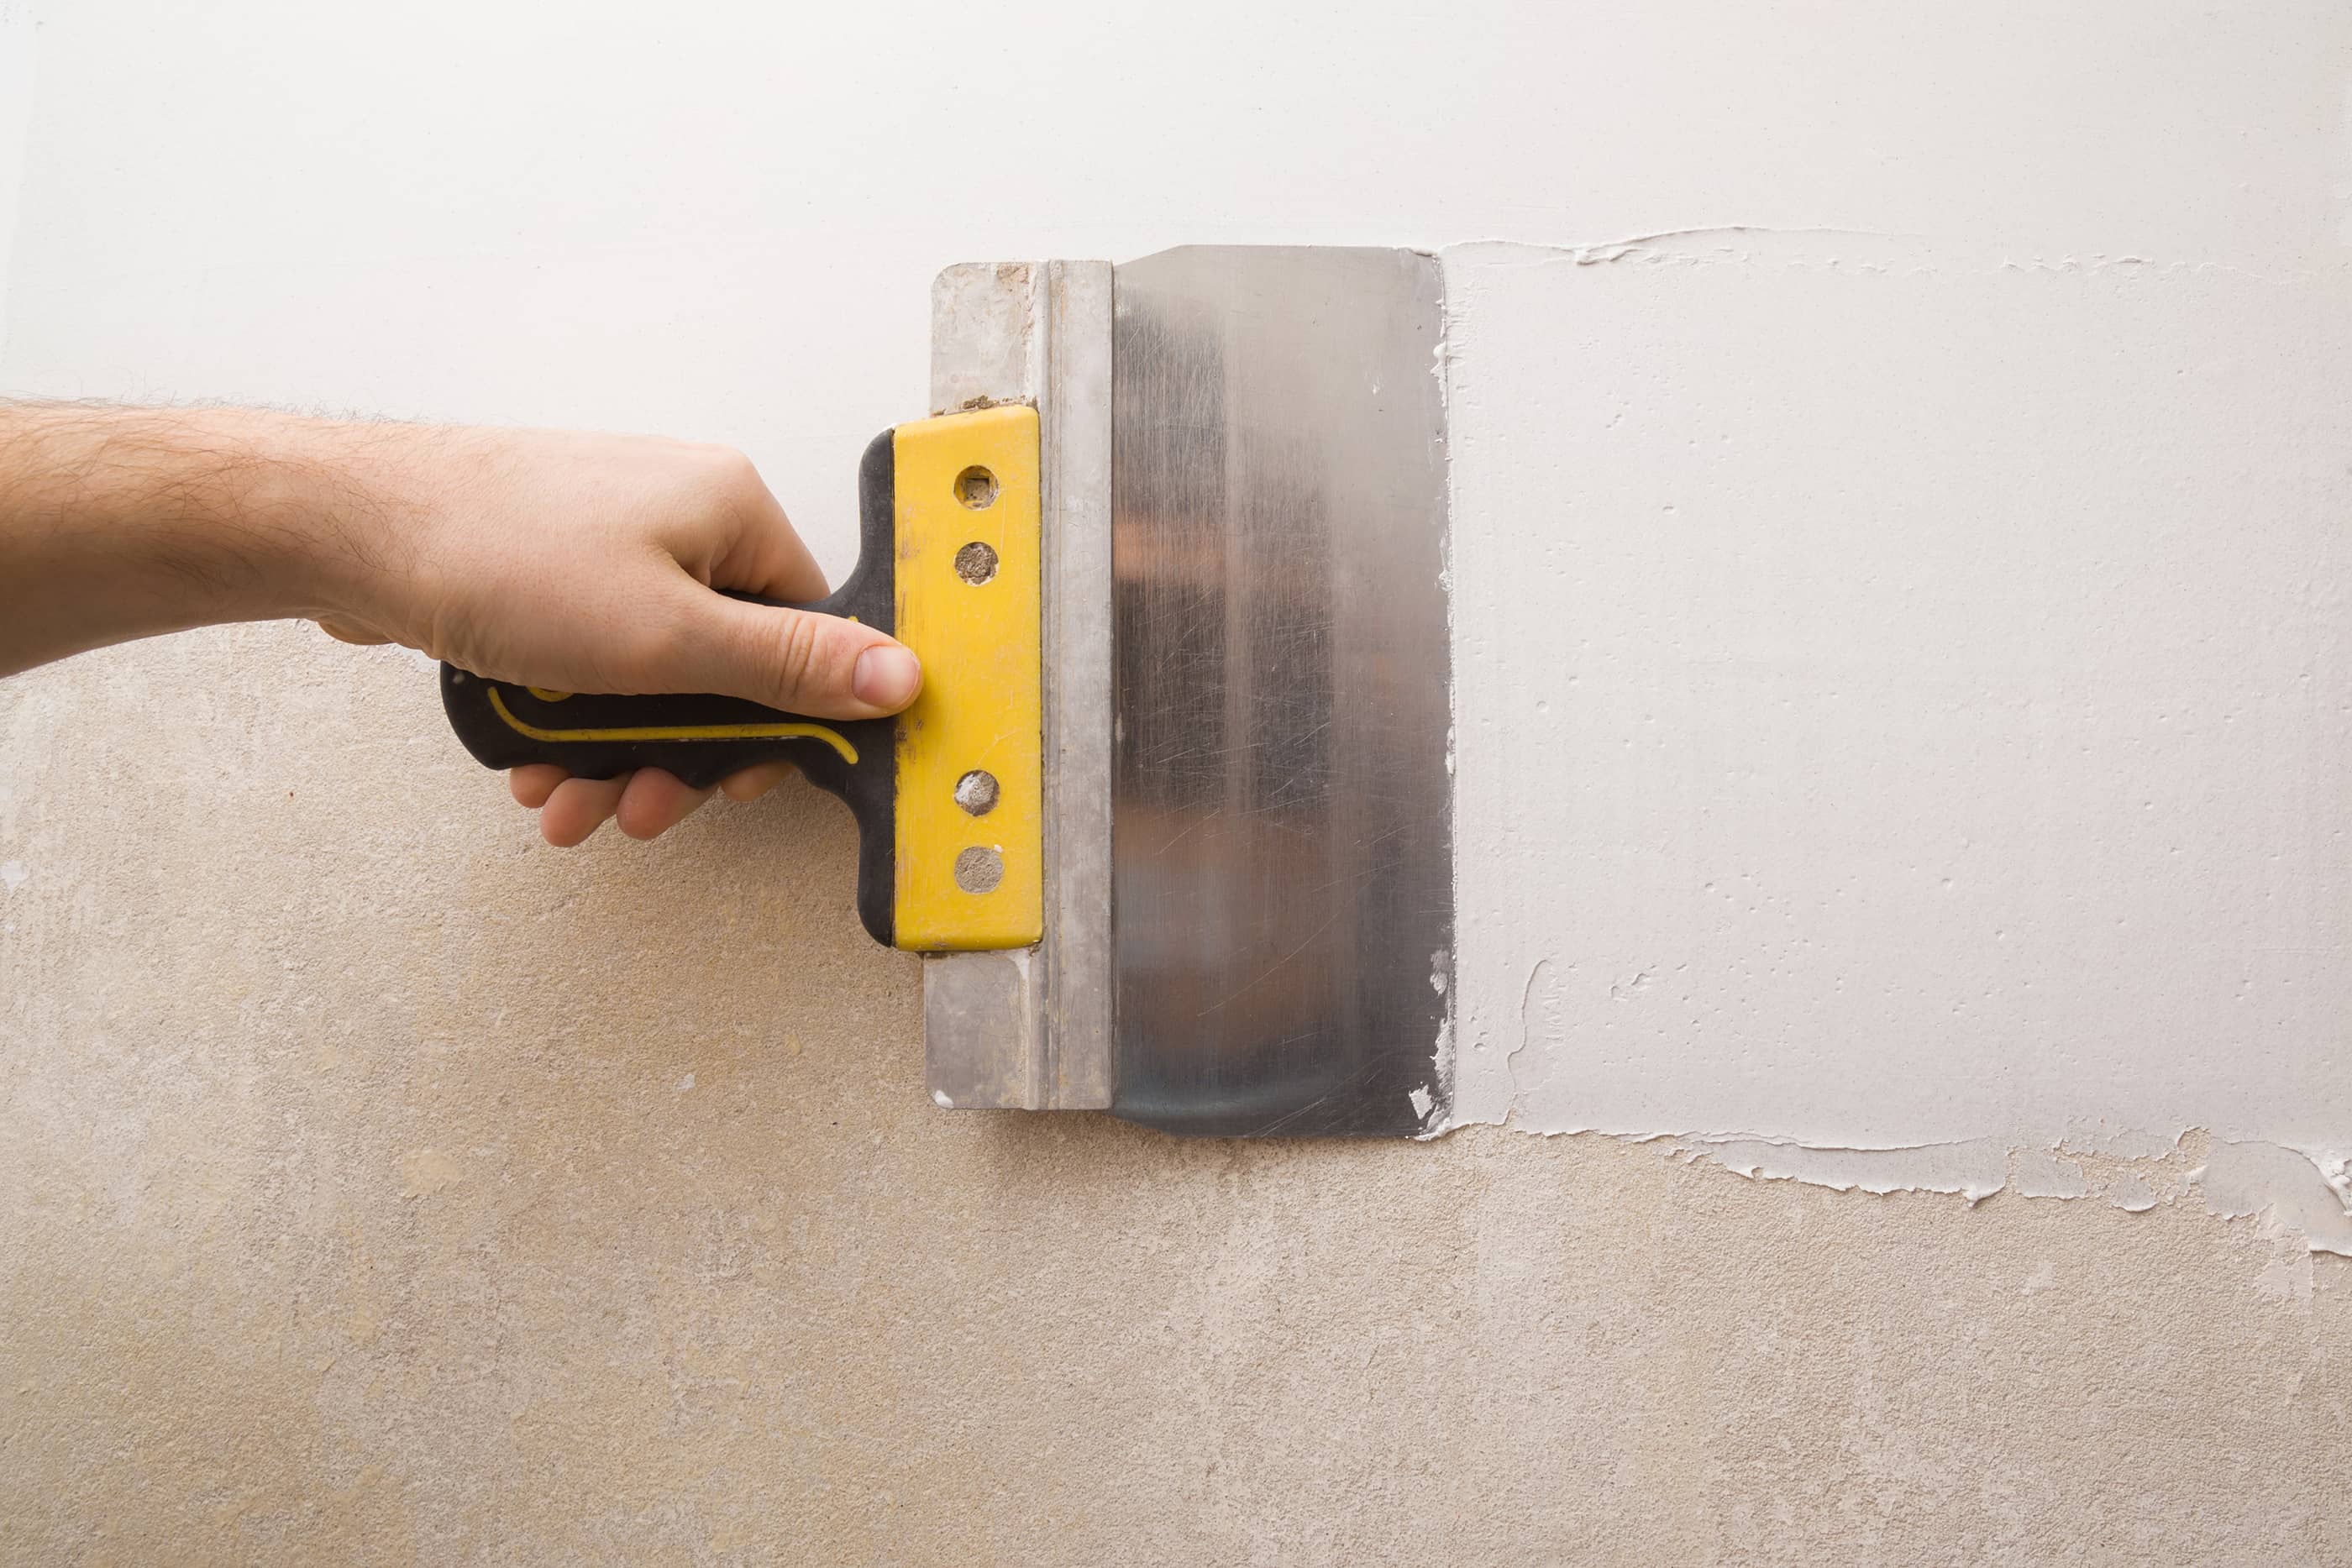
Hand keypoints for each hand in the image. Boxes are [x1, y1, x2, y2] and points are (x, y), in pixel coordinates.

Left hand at [303, 423, 921, 843]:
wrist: (344, 527)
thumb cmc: (496, 558)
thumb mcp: (667, 638)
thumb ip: (789, 665)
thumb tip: (902, 675)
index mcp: (730, 511)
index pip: (808, 629)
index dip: (779, 722)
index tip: (736, 782)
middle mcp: (680, 516)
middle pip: (724, 667)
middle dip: (676, 757)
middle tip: (640, 808)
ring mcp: (610, 541)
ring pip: (649, 678)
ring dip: (613, 755)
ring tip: (567, 802)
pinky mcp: (551, 570)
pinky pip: (591, 664)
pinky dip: (569, 721)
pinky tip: (532, 763)